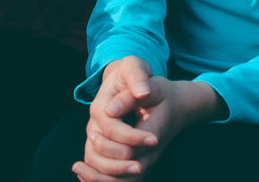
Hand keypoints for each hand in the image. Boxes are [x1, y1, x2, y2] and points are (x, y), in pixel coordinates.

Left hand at [74, 58, 225, 181]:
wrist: (181, 105)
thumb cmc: (163, 94)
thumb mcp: (151, 86)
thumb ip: (130, 97)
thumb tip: (109, 110)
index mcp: (153, 134)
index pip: (128, 149)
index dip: (109, 145)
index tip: (92, 133)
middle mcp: (151, 153)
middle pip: (124, 171)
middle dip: (99, 165)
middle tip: (82, 151)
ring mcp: (147, 161)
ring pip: (124, 181)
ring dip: (99, 179)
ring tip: (77, 168)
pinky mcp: (142, 164)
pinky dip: (105, 181)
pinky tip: (86, 175)